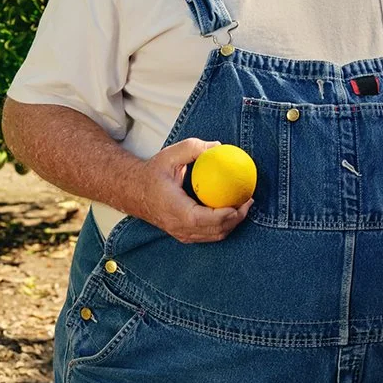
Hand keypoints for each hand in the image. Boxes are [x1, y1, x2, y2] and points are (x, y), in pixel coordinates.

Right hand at [136, 138, 250, 243]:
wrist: (133, 191)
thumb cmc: (153, 173)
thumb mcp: (169, 155)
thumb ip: (193, 148)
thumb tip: (218, 147)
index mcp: (175, 210)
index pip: (205, 219)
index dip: (226, 215)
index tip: (242, 202)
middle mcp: (178, 226)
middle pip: (215, 231)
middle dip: (236, 219)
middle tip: (249, 201)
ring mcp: (180, 233)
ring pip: (213, 236)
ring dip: (232, 224)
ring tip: (244, 206)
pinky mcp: (183, 234)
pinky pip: (207, 235)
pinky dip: (222, 226)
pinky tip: (230, 210)